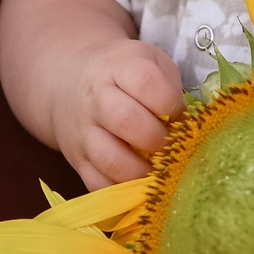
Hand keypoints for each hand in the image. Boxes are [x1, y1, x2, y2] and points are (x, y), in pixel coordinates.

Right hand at [51, 38, 181, 188]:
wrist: (66, 82)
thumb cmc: (122, 74)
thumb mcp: (148, 63)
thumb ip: (169, 86)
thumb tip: (187, 124)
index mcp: (120, 67)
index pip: (146, 82)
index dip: (171, 104)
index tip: (182, 117)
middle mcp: (97, 98)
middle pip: (126, 120)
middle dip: (158, 139)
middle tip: (172, 147)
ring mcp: (83, 131)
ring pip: (110, 158)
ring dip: (141, 171)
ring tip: (158, 171)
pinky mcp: (76, 159)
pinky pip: (96, 183)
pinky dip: (121, 190)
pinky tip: (138, 185)